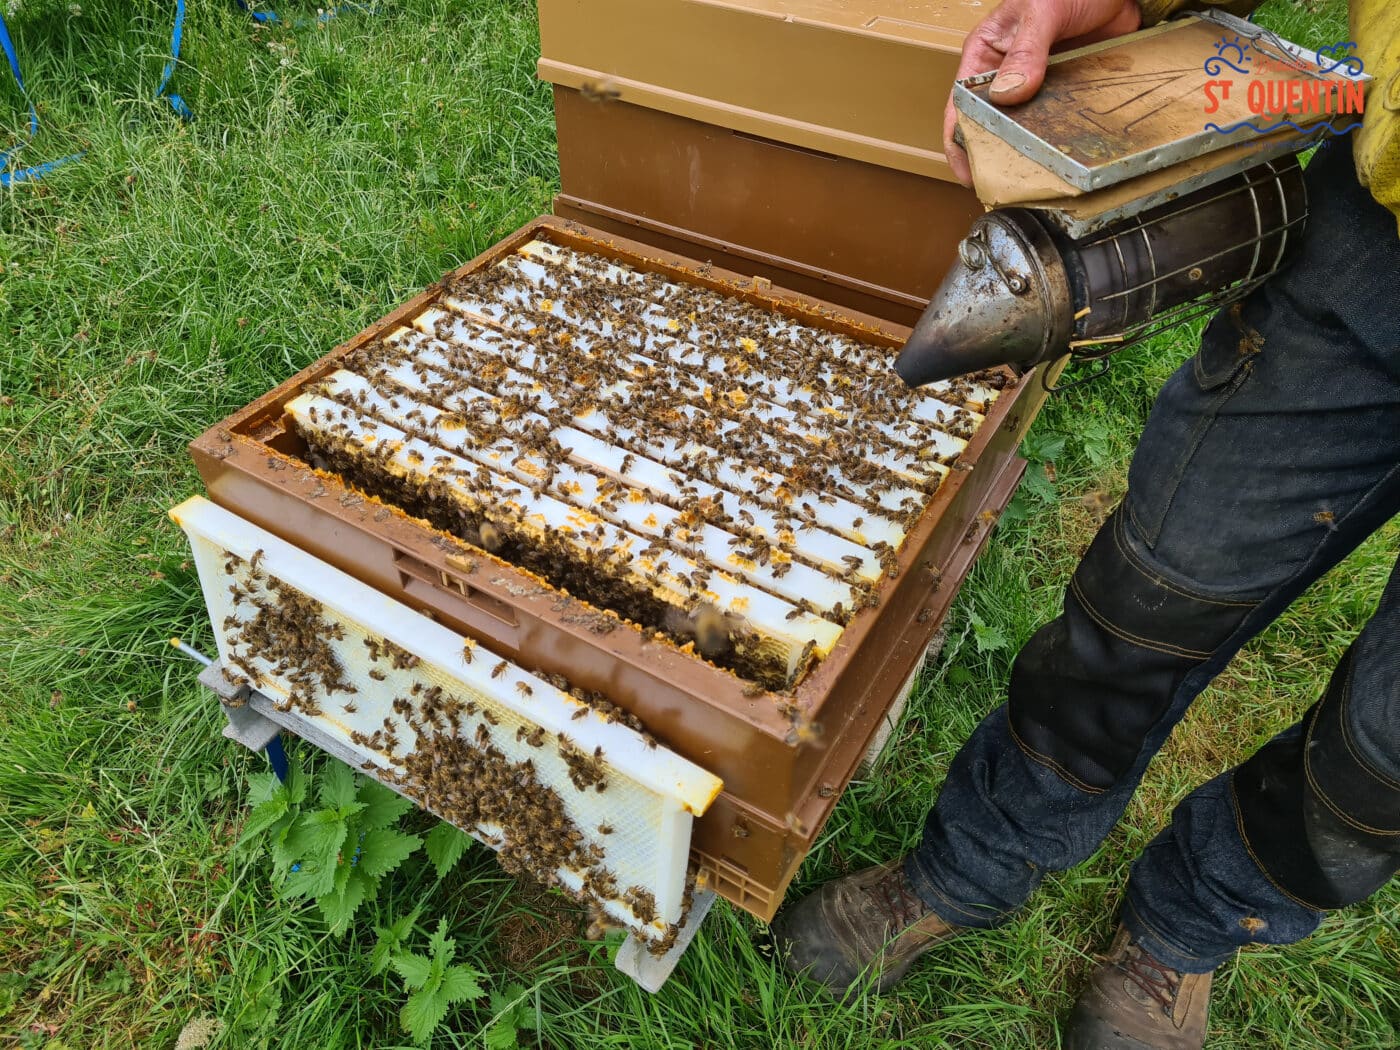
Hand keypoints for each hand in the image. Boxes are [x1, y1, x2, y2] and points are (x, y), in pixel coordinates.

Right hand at [944, 0, 1142, 185]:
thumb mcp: (1042, 11)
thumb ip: (1025, 51)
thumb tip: (1008, 94)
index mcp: (985, 55)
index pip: (961, 104)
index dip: (960, 141)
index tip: (969, 171)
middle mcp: (1005, 75)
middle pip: (991, 124)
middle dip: (993, 153)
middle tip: (1001, 184)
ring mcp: (1036, 86)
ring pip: (1024, 128)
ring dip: (1028, 151)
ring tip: (1031, 180)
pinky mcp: (1064, 92)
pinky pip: (1057, 121)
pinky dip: (1059, 140)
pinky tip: (1062, 158)